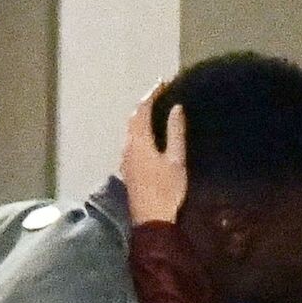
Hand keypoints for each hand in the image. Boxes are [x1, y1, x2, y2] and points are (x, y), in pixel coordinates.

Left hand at [121, 87, 187, 225]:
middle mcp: (128, 145)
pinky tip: (151, 134)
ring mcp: (125, 158)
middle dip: (145, 103)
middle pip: (133, 118)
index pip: (143, 109)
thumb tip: (176, 108)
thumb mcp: (175, 160)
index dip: (152, 94)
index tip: (164, 82)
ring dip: (141, 117)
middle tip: (160, 93)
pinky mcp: (128, 168)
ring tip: (157, 110)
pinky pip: (132, 140)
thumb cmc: (166, 190)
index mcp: (139, 141)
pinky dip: (140, 130)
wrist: (151, 220)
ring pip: (131, 129)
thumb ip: (175, 132)